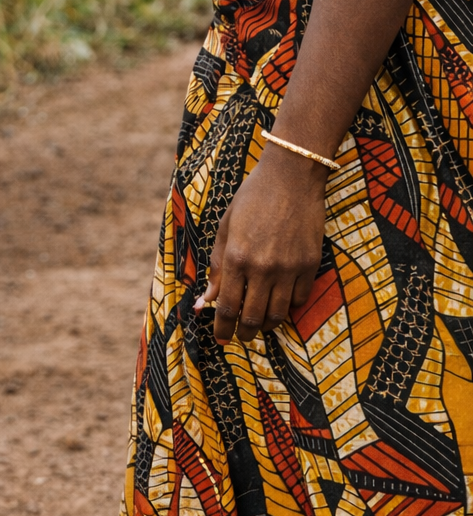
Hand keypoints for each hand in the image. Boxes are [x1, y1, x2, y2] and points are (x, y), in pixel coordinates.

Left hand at [198, 147, 327, 344]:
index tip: (220, 338)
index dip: (222, 328)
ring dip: (266, 324)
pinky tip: (280, 302)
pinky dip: (289, 306)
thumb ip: (217, 269)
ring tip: (258, 324)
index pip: (227, 307)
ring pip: (278, 314)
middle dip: (243, 333)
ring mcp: (289, 267)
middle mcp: (263, 267)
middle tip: (239, 336)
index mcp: (236, 258)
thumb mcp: (225, 231)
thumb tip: (205, 302)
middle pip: (252, 317)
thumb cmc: (251, 200)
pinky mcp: (311, 263)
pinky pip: (300, 298)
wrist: (292, 177)